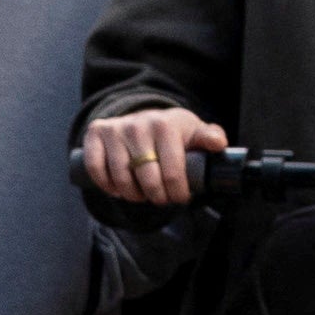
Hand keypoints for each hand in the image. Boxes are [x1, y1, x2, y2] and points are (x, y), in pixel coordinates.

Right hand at [82, 105, 223, 209]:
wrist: (143, 115)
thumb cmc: (173, 131)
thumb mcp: (194, 131)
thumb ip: (210, 137)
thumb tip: (218, 144)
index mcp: (166, 125)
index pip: (172, 172)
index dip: (176, 193)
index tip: (180, 198)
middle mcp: (138, 125)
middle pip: (146, 179)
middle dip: (157, 196)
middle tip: (161, 199)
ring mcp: (115, 129)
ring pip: (121, 178)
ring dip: (132, 195)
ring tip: (142, 195)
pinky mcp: (96, 133)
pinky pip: (96, 169)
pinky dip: (106, 185)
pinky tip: (118, 189)